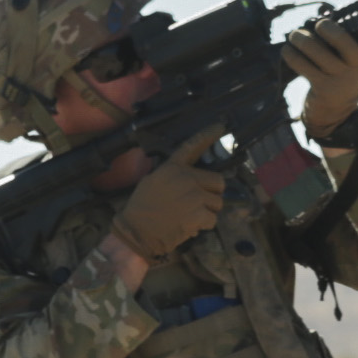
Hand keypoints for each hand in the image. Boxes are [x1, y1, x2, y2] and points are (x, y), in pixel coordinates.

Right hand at [108, 132, 224, 261]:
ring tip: (188, 216)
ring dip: (207, 212)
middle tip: (197, 203)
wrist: (136, 231)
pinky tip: (188, 226)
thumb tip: (191, 178)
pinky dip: (203, 226)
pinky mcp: (198, 213)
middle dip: (212, 194)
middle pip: (218, 182)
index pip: (191, 147)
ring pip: (218, 203)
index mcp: (172, 168)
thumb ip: (173, 176)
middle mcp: (185, 178)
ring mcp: (194, 195)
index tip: (220, 126)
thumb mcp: (152, 182)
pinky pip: (212, 219)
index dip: (207, 136)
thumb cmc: (142, 208)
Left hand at [283, 18, 357, 136]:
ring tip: (295, 35)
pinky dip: (290, 53)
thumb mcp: (351, 59)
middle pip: (345, 44)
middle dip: (328, 28)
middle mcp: (356, 68)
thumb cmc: (341, 71)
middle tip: (319, 24)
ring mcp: (338, 78)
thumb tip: (321, 12)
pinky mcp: (320, 85)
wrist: (334, 105)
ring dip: (300, 37)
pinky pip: (300, 64)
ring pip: (316, 50)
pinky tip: (288, 49)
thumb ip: (345, 38)